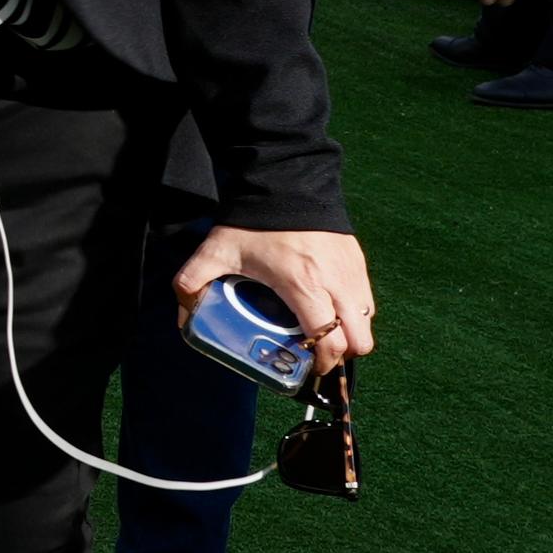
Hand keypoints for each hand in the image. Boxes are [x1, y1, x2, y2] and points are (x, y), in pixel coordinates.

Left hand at [179, 224, 375, 374]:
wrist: (285, 182)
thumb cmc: (252, 223)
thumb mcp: (216, 251)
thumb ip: (192, 281)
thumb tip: (184, 315)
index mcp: (303, 286)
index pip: (329, 340)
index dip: (323, 363)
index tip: (309, 369)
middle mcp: (335, 282)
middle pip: (360, 339)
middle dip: (342, 354)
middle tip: (318, 353)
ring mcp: (351, 271)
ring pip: (367, 319)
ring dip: (351, 333)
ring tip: (324, 331)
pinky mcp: (358, 260)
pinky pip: (367, 298)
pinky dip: (356, 311)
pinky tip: (331, 307)